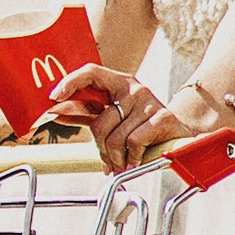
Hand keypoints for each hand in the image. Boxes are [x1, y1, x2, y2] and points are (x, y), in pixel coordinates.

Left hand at [50, 63, 189, 171]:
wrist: (181, 136)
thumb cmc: (142, 127)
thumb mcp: (113, 117)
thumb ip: (86, 114)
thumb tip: (56, 112)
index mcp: (119, 83)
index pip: (91, 72)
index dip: (70, 82)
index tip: (54, 98)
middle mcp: (134, 88)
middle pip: (99, 122)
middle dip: (100, 149)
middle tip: (107, 161)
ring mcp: (148, 102)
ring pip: (115, 138)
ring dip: (116, 158)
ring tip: (123, 163)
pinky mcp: (162, 118)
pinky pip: (133, 143)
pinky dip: (131, 159)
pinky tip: (135, 161)